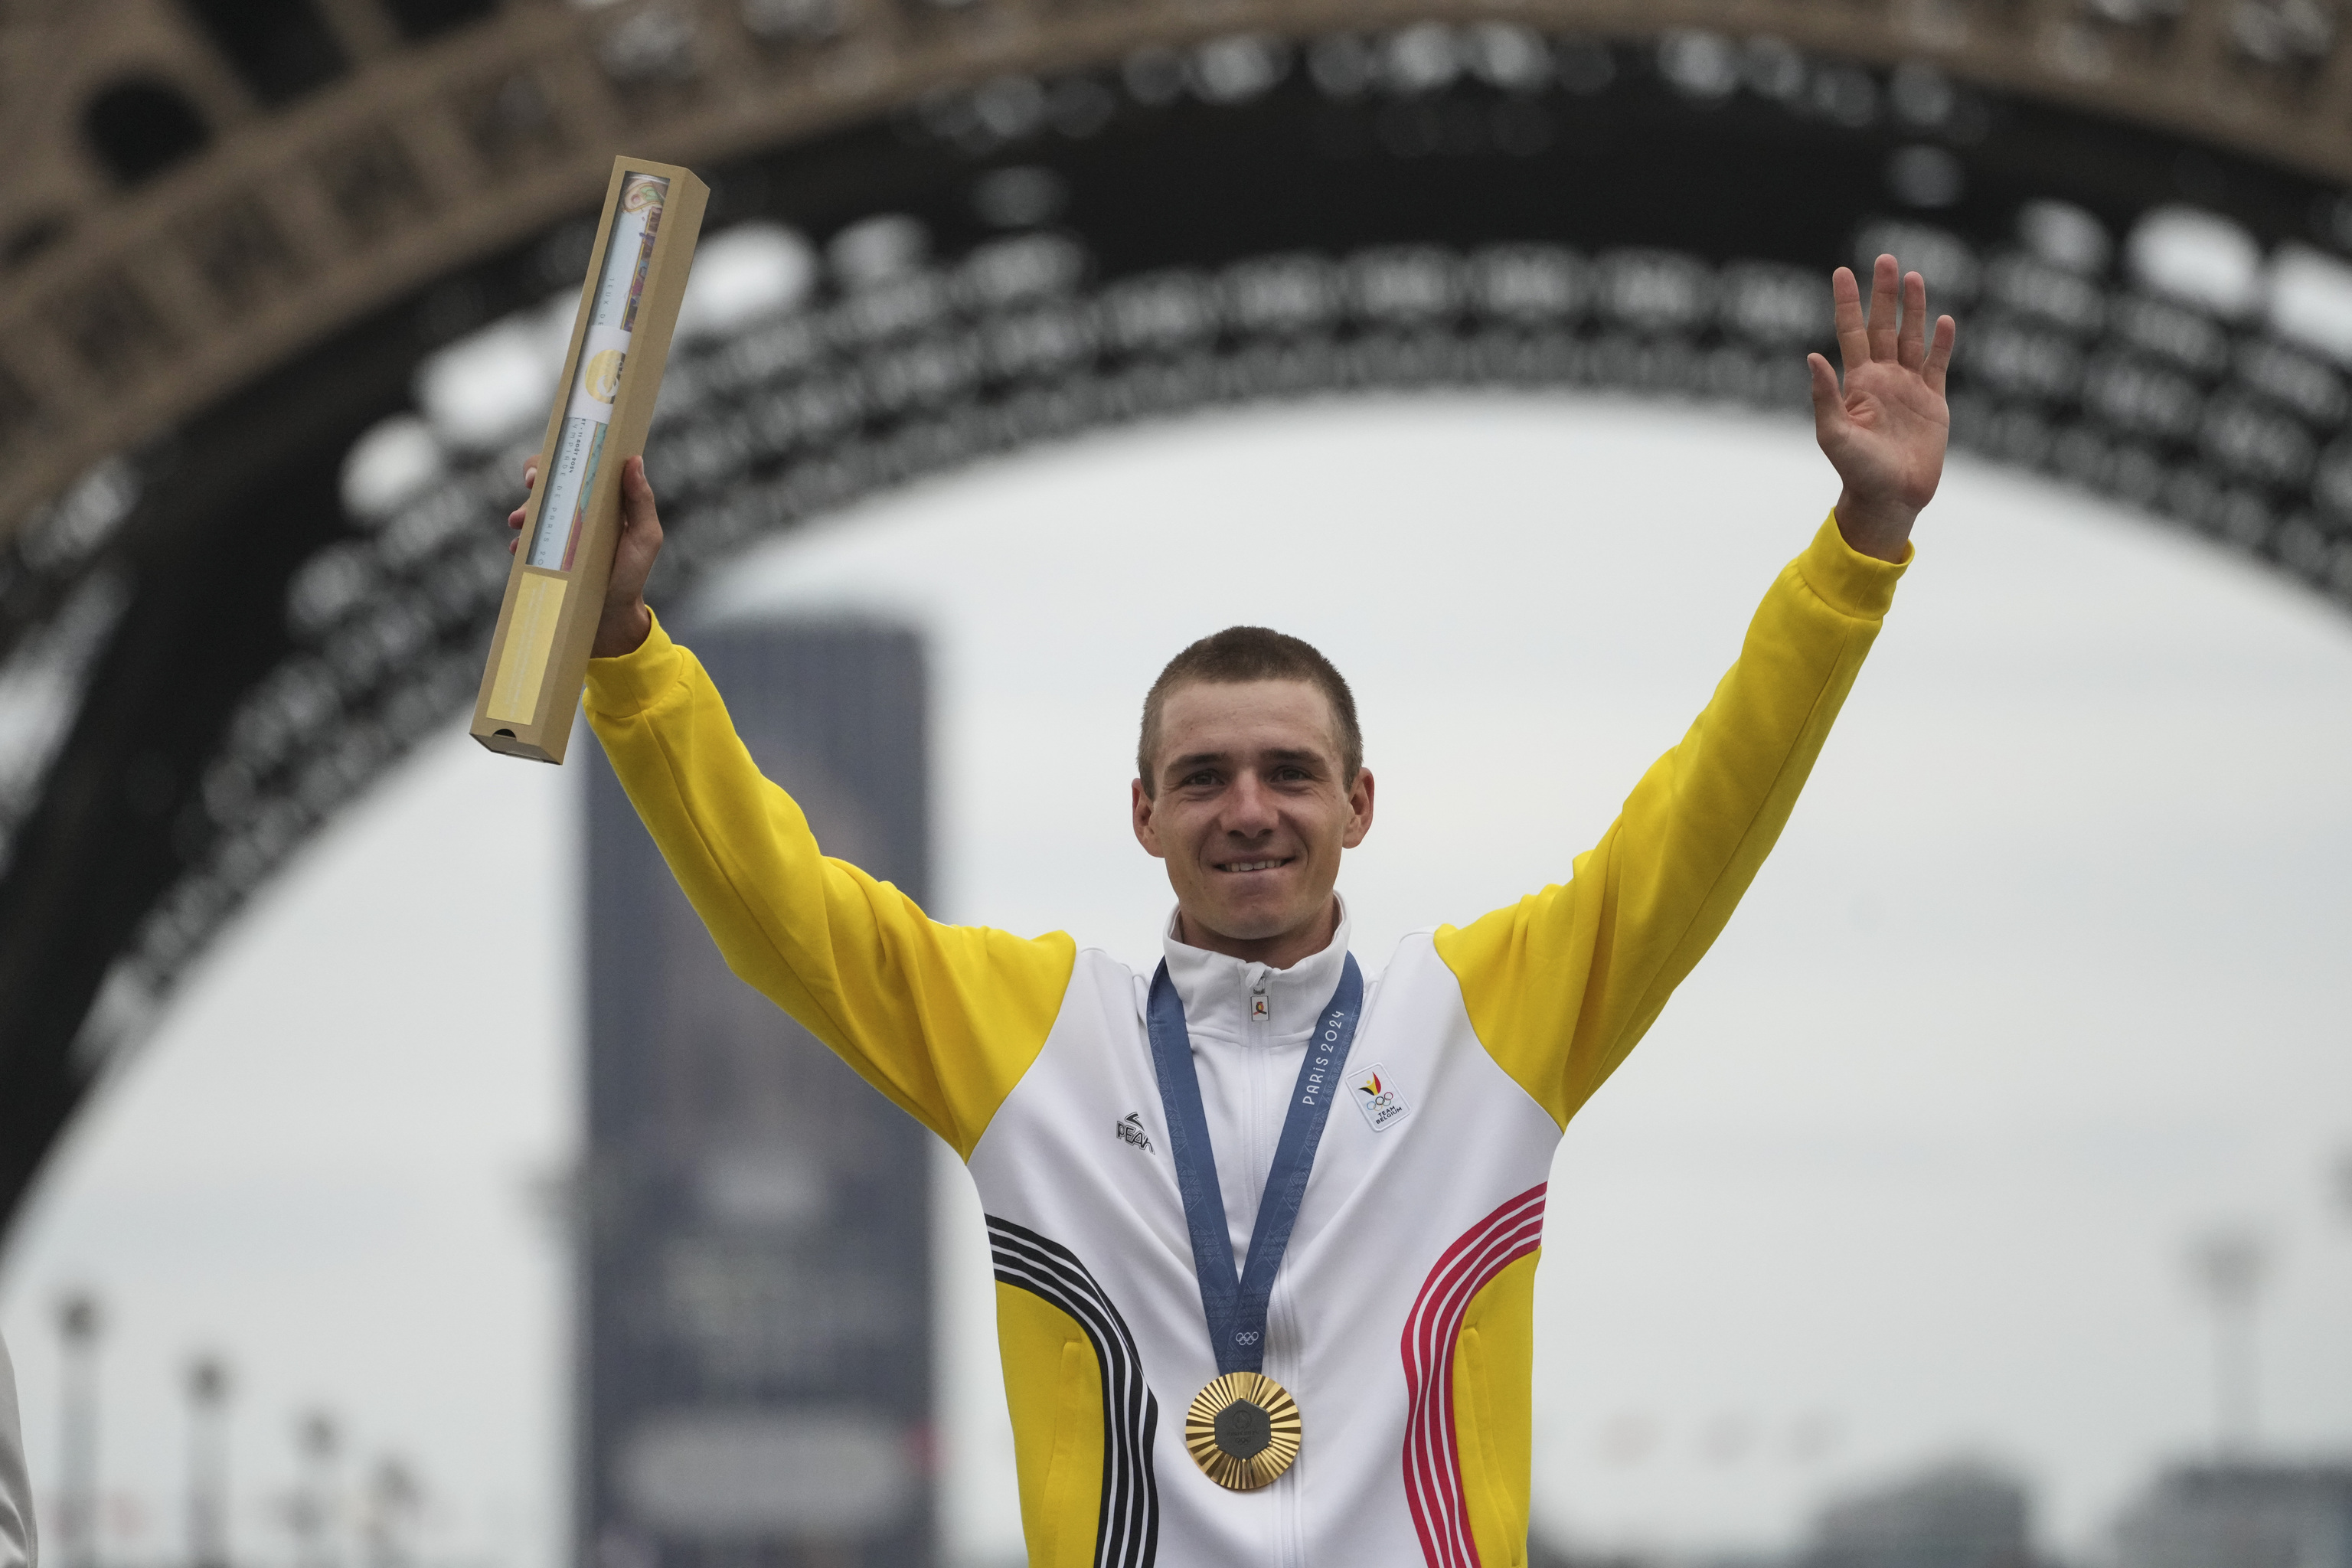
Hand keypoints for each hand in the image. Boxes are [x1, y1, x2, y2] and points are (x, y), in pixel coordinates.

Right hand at [503, 454, 663, 657]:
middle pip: (550, 480)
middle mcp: (577, 510)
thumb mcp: (644, 538)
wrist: (610, 618)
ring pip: (534, 507)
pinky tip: (518, 548)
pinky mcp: (543, 553)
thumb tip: (633, 460)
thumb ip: (641, 501)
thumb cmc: (631, 574)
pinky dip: (519, 540)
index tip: (556, 458)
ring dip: (523, 509)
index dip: (564, 455)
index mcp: (602, 499)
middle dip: (535, 477)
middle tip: (531, 485)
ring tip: (518, 522)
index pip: (581, 465)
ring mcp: (557, 531)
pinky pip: (525, 539)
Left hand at [1808, 254, 1955, 563]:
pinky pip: (1938, 366)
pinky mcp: (1934, 403)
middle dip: (1884, 294)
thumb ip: (1824, 395)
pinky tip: (1943, 320)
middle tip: (1884, 259)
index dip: (1846, 302)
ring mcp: (1910, 389)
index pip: (1851, 332)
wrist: (1890, 499)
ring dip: (1914, 309)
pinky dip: (1941, 344)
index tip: (1842, 271)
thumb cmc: (1857, 471)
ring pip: (1912, 339)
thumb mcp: (1834, 433)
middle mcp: (1883, 380)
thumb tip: (1812, 356)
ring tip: (1913, 277)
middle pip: (1884, 326)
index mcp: (1857, 383)